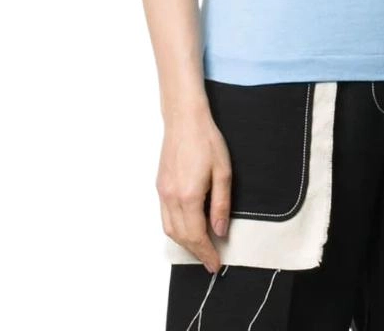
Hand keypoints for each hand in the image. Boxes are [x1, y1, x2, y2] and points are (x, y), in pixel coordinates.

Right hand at [156, 109, 231, 273]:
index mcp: (189, 195)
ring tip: (201, 248)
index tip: (215, 263)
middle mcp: (171, 197)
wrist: (185, 120)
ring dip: (185, 243)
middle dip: (196, 252)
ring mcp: (163, 192)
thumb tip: (220, 231)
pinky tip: (188, 229)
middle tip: (211, 261)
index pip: (197, 235)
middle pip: (182, 236)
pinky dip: (176, 230)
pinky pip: (165, 217)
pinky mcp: (160, 186)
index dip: (206, 253)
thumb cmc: (206, 140)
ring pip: (170, 229)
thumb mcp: (223, 172)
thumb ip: (221, 204)